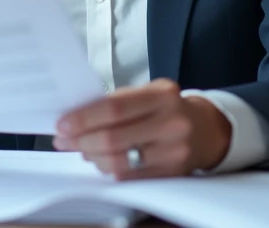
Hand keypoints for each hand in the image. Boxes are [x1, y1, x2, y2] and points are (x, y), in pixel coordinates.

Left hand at [51, 79, 231, 178]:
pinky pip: (130, 176)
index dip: (84, 118)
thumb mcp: (149, 92)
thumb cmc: (168, 108)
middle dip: (81, 140)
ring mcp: (173, 151)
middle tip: (63, 139)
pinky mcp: (171, 173)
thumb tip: (77, 117)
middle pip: (113, 138)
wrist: (206, 129)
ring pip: (119, 162)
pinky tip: (100, 160)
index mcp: (163, 95)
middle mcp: (171, 123)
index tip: (63, 123)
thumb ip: (117, 101)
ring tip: (81, 149)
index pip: (114, 108)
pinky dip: (108, 168)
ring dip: (92, 156)